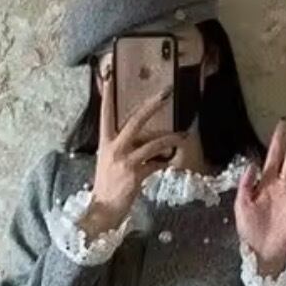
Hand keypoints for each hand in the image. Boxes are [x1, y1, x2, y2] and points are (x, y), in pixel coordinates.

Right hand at [78, 68, 184, 240]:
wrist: (103, 210)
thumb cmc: (107, 186)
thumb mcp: (109, 162)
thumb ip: (123, 148)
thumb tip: (145, 139)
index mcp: (105, 142)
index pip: (105, 113)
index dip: (107, 95)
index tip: (109, 76)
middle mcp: (114, 148)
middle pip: (135, 121)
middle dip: (152, 106)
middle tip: (166, 93)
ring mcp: (125, 161)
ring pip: (152, 143)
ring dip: (170, 139)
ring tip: (182, 136)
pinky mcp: (136, 175)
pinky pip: (156, 164)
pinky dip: (165, 162)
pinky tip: (170, 162)